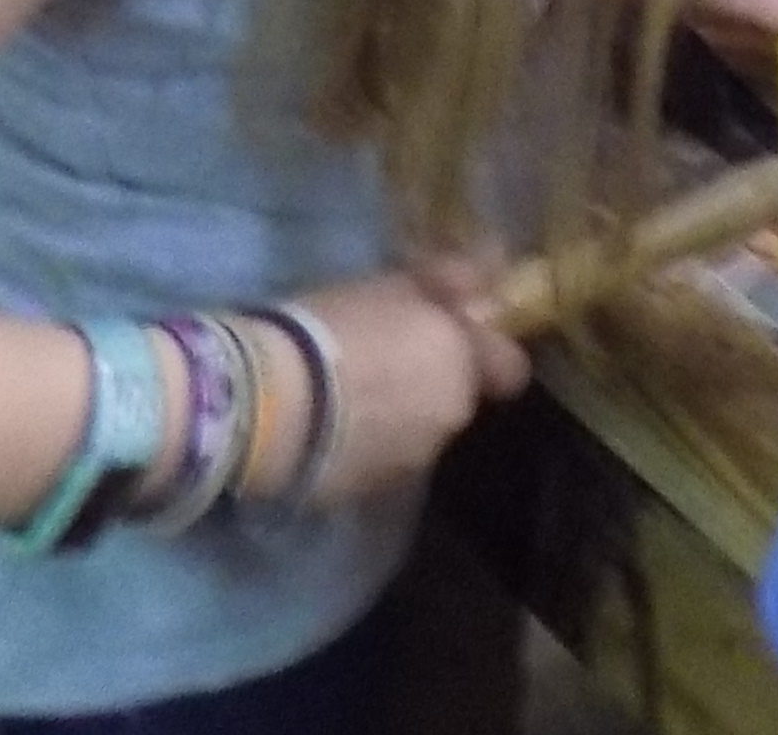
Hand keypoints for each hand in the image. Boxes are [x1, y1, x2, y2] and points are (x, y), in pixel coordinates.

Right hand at [278, 258, 526, 505]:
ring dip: (397, 418)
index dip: (486, 354)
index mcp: (462, 361)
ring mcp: (413, 460)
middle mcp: (451, 414)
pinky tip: (328, 433)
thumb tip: (486, 286)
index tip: (453, 339)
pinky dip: (366, 448)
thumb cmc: (330, 329)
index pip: (508, 368)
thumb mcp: (390, 285)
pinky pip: (382, 462)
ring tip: (345, 401)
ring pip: (419, 432)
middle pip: (455, 398)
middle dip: (429, 385)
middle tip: (381, 363)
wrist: (268, 404)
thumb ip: (447, 286)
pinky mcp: (372, 492)